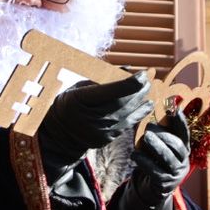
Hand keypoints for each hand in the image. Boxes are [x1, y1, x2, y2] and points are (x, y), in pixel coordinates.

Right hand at [38, 72, 153, 167]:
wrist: (61, 132)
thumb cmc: (71, 102)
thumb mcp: (79, 86)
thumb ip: (101, 79)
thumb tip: (127, 70)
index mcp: (80, 100)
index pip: (109, 92)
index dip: (129, 83)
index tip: (142, 74)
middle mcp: (91, 118)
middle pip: (121, 103)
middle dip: (138, 90)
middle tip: (149, 78)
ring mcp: (100, 131)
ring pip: (127, 114)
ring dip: (141, 101)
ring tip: (149, 89)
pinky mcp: (107, 138)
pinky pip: (126, 124)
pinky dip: (138, 113)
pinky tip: (146, 104)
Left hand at [128, 110, 190, 209]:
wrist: (156, 187)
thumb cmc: (158, 160)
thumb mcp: (162, 145)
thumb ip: (165, 130)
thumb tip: (169, 108)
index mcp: (184, 149)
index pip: (185, 133)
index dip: (180, 122)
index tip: (174, 109)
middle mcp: (183, 161)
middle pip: (176, 145)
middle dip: (163, 135)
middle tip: (148, 128)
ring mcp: (175, 173)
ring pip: (167, 158)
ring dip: (155, 146)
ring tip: (145, 137)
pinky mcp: (164, 183)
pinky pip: (154, 171)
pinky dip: (144, 161)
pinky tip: (135, 155)